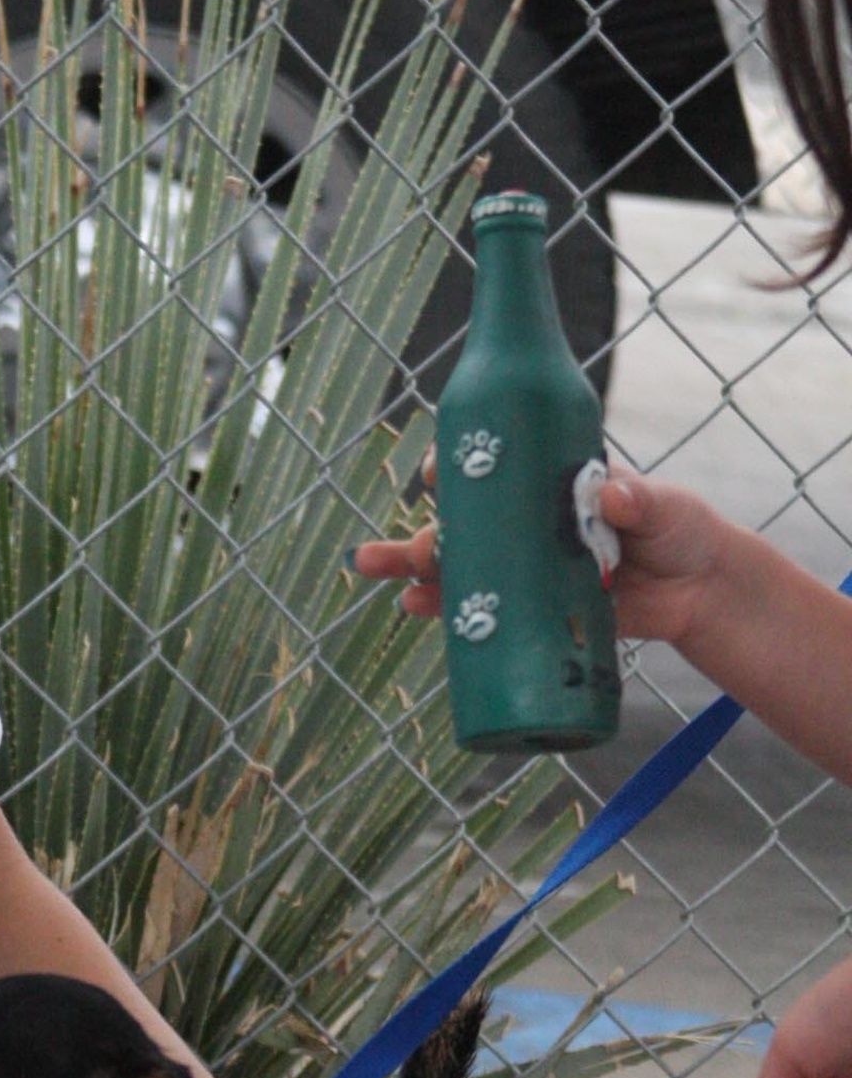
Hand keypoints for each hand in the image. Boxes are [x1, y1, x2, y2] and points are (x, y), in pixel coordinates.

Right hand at [352, 465, 731, 657]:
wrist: (702, 592)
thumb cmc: (682, 532)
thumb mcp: (665, 505)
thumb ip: (638, 499)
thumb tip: (609, 497)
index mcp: (554, 483)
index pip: (497, 466)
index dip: (459, 465)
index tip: (436, 470)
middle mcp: (530, 523)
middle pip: (463, 523)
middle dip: (420, 531)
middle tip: (398, 547)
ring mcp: (529, 569)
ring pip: (461, 566)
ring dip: (415, 570)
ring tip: (374, 572)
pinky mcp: (536, 609)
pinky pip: (484, 610)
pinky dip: (446, 612)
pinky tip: (413, 609)